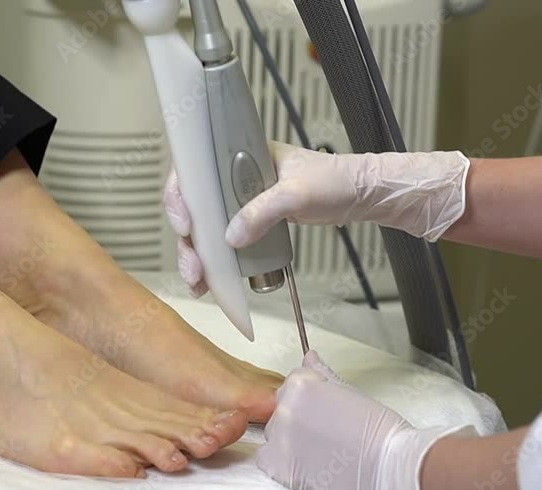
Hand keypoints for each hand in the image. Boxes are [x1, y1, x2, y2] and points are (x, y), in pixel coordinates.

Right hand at [164, 142, 468, 294]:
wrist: (361, 195)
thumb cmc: (333, 181)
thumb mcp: (296, 194)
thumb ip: (263, 211)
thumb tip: (230, 238)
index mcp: (238, 154)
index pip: (193, 170)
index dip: (180, 197)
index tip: (186, 225)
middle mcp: (232, 176)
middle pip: (194, 205)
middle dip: (187, 239)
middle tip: (193, 266)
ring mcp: (241, 199)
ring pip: (206, 227)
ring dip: (197, 254)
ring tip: (198, 282)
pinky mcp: (252, 220)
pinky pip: (225, 239)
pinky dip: (216, 260)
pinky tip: (211, 281)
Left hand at [256, 351, 474, 489]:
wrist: (390, 467)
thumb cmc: (380, 432)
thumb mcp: (349, 392)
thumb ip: (321, 374)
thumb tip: (309, 357)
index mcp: (301, 384)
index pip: (292, 386)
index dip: (311, 401)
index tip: (326, 413)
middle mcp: (286, 408)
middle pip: (282, 409)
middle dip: (299, 419)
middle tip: (326, 434)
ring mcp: (280, 437)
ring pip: (275, 434)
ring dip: (290, 441)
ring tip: (321, 452)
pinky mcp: (279, 467)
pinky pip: (266, 459)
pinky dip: (279, 462)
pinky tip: (304, 465)